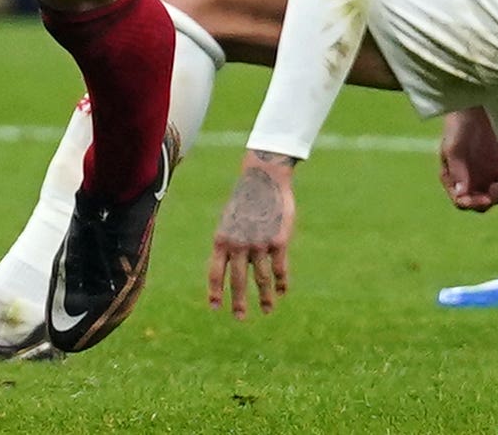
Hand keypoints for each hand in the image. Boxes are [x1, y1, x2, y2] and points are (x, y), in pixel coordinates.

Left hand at [207, 153, 295, 317]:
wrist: (263, 179)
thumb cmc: (245, 202)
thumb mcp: (229, 221)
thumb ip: (229, 244)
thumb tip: (232, 269)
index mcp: (222, 240)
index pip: (215, 272)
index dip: (215, 292)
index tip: (215, 308)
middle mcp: (238, 244)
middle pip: (239, 282)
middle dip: (239, 303)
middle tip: (239, 319)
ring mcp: (259, 244)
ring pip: (262, 279)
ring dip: (265, 298)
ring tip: (267, 310)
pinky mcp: (278, 241)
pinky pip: (280, 269)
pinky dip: (282, 283)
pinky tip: (282, 291)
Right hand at [438, 108, 497, 212]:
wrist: (475, 108)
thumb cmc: (458, 125)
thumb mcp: (454, 146)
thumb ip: (457, 169)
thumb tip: (461, 193)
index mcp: (451, 178)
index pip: (460, 200)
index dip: (472, 203)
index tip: (485, 199)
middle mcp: (466, 181)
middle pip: (478, 202)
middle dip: (488, 200)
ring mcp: (482, 177)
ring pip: (493, 197)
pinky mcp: (497, 170)